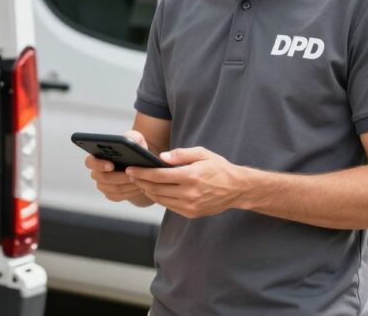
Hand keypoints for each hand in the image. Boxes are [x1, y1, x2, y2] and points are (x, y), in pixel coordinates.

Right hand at [84, 130, 148, 202]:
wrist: (141, 166)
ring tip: (139, 180)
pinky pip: (118, 196)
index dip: (99, 164)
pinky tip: (139, 187)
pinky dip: (130, 192)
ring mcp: (103, 185)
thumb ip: (132, 136)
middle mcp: (97, 172)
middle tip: (132, 175)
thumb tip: (129, 140)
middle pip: (102, 178)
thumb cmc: (135, 150)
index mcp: (97, 157)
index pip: (90, 162)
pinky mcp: (111, 195)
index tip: (111, 165)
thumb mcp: (136, 140)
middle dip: (119, 176)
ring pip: (113, 188)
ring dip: (127, 184)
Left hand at [125, 147, 246, 218]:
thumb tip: (161, 157)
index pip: (159, 175)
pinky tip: (154, 191)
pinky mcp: (191, 213)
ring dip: (147, 191)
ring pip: (161, 199)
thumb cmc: (218, 168)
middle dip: (140, 181)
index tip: (131, 169)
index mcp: (191, 176)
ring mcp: (190, 205)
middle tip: (130, 174)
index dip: (142, 173)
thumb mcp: (202, 154)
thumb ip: (181, 154)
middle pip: (156, 188)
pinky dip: (159, 198)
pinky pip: (169, 206)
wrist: (237, 188)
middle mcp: (190, 193)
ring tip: (139, 182)